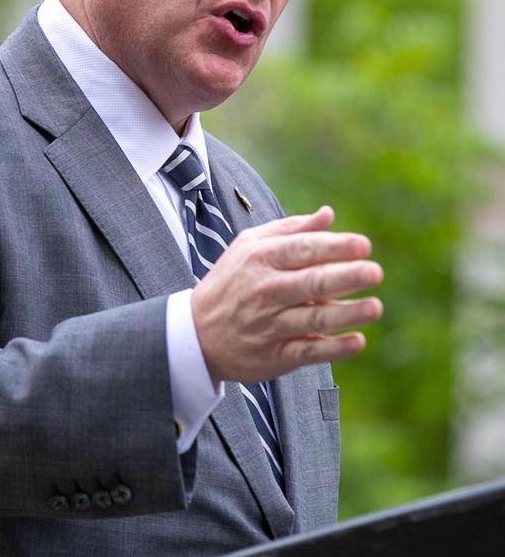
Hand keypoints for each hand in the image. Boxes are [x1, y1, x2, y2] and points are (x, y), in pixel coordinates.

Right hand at [192, 205, 383, 383]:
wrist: (196, 333)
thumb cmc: (231, 283)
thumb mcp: (248, 248)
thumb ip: (290, 230)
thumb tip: (328, 214)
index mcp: (260, 259)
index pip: (302, 249)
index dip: (334, 246)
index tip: (364, 245)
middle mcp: (265, 291)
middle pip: (311, 283)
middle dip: (345, 276)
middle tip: (374, 272)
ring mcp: (270, 324)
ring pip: (314, 319)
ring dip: (347, 314)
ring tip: (375, 307)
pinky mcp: (274, 356)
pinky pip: (308, 352)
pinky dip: (334, 348)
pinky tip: (357, 341)